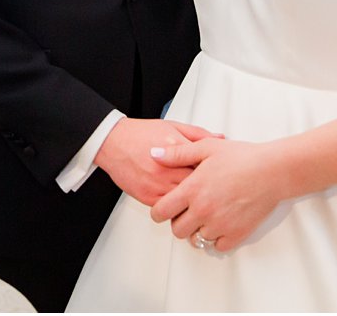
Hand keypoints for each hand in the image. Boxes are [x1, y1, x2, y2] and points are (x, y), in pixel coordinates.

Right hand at [95, 118, 219, 205]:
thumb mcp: (173, 126)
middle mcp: (168, 168)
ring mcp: (158, 184)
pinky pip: (170, 209)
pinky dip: (179, 208)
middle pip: (199, 185)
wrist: (113, 143)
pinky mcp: (148, 197)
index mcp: (177, 148)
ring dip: (195, 202)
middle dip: (209, 189)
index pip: (206, 164)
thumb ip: (199, 134)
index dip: (217, 171)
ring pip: (186, 201)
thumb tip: (221, 139)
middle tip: (217, 191)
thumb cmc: (141, 134)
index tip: (223, 173)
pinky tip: (185, 205)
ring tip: (204, 201)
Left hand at [149, 138, 289, 252]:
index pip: (161, 212)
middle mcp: (203, 211)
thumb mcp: (206, 147)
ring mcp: (220, 225)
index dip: (158, 211)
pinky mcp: (237, 234)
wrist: (272, 170)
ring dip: (198, 230)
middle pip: (177, 230)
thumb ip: (177, 153)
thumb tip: (154, 154)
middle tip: (187, 211)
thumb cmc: (241, 157)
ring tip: (207, 215)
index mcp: (192, 190)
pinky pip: (218, 246)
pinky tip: (221, 223)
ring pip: (197, 239)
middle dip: (178, 222)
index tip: (164, 208)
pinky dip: (217, 238)